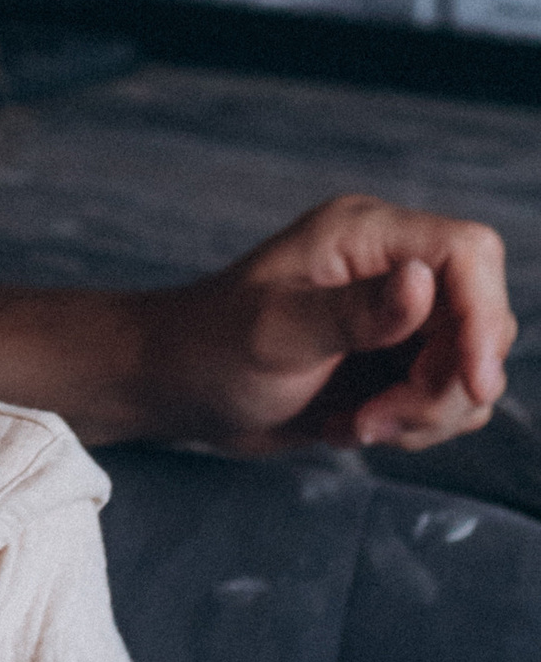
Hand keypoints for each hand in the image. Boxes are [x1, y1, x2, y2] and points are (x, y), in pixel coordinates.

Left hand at [131, 194, 514, 455]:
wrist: (176, 386)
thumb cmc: (208, 348)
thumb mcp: (275, 333)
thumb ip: (353, 313)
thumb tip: (423, 283)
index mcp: (366, 236)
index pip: (469, 253)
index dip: (484, 316)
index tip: (474, 384)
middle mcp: (392, 267)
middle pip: (481, 321)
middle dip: (444, 386)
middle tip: (376, 420)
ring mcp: (398, 315)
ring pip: (470, 368)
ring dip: (427, 414)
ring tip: (357, 425)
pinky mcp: (395, 360)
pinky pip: (448, 399)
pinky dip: (413, 425)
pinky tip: (353, 426)